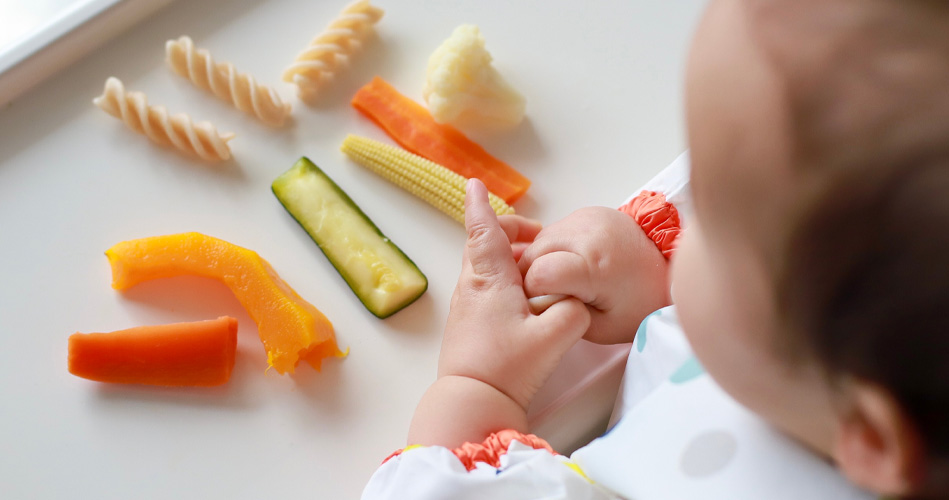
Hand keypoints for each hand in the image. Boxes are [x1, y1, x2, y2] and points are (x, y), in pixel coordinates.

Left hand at [438, 179, 590, 410]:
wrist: (471, 401)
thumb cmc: (506, 367)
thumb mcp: (555, 336)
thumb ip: (574, 311)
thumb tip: (574, 300)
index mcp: (490, 279)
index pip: (483, 231)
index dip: (479, 206)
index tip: (473, 184)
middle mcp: (472, 287)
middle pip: (482, 245)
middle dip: (505, 231)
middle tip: (536, 235)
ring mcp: (466, 306)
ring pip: (483, 268)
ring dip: (506, 258)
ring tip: (536, 267)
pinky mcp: (468, 324)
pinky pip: (484, 288)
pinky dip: (503, 280)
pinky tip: (524, 298)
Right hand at [518, 207, 670, 343]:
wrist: (667, 269)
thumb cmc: (639, 304)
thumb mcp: (601, 327)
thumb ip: (562, 315)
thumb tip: (535, 299)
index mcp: (594, 266)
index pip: (539, 274)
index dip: (535, 292)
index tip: (548, 304)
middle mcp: (588, 234)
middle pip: (533, 254)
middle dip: (533, 277)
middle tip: (551, 294)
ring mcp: (586, 218)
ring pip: (538, 241)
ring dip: (540, 261)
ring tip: (560, 279)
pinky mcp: (587, 212)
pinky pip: (553, 231)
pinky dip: (552, 249)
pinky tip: (568, 262)